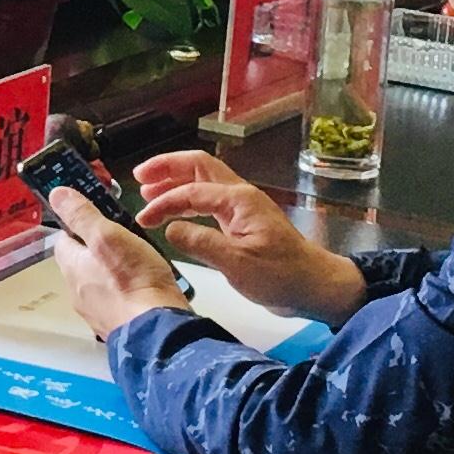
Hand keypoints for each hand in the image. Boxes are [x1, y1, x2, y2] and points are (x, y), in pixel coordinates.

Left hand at [47, 186, 189, 333]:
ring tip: (138, 260)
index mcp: (72, 268)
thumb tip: (57, 194)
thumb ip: (82, 215)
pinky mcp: (117, 324)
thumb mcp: (107, 235)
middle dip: (98, 248)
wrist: (159, 329)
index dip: (78, 223)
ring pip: (100, 282)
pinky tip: (144, 285)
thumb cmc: (135, 282)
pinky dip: (126, 290)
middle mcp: (78, 293)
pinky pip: (117, 300)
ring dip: (114, 270)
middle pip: (82, 262)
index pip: (64, 238)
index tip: (96, 215)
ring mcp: (97, 312)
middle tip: (123, 236)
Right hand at [127, 151, 369, 322]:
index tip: (143, 218)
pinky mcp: (244, 224)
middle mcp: (240, 196)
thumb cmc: (280, 275)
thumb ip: (200, 243)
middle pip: (199, 168)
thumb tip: (169, 228)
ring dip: (177, 185)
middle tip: (139, 178)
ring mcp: (243, 208)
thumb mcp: (236, 263)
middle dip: (167, 169)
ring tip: (150, 194)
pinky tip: (176, 215)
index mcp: (238, 200)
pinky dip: (189, 203)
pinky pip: (210, 203)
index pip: (191, 191)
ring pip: (204, 183)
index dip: (163, 202)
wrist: (313, 286)